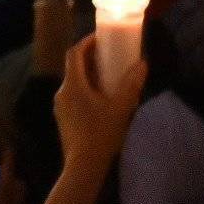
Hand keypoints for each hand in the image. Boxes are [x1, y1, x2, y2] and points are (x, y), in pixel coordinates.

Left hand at [52, 35, 143, 176]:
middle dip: (91, 58)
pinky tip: (101, 99)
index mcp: (73, 85)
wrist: (83, 166)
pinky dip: (86, 89)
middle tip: (110, 55)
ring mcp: (60, 107)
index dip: (87, 42)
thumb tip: (142, 64)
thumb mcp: (121, 107)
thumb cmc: (101, 134)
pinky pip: (73, 96)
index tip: (101, 37)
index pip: (75, 53)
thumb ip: (131, 84)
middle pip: (74, 67)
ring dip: (89, 75)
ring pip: (74, 83)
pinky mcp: (63, 119)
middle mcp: (62, 92)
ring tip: (109, 76)